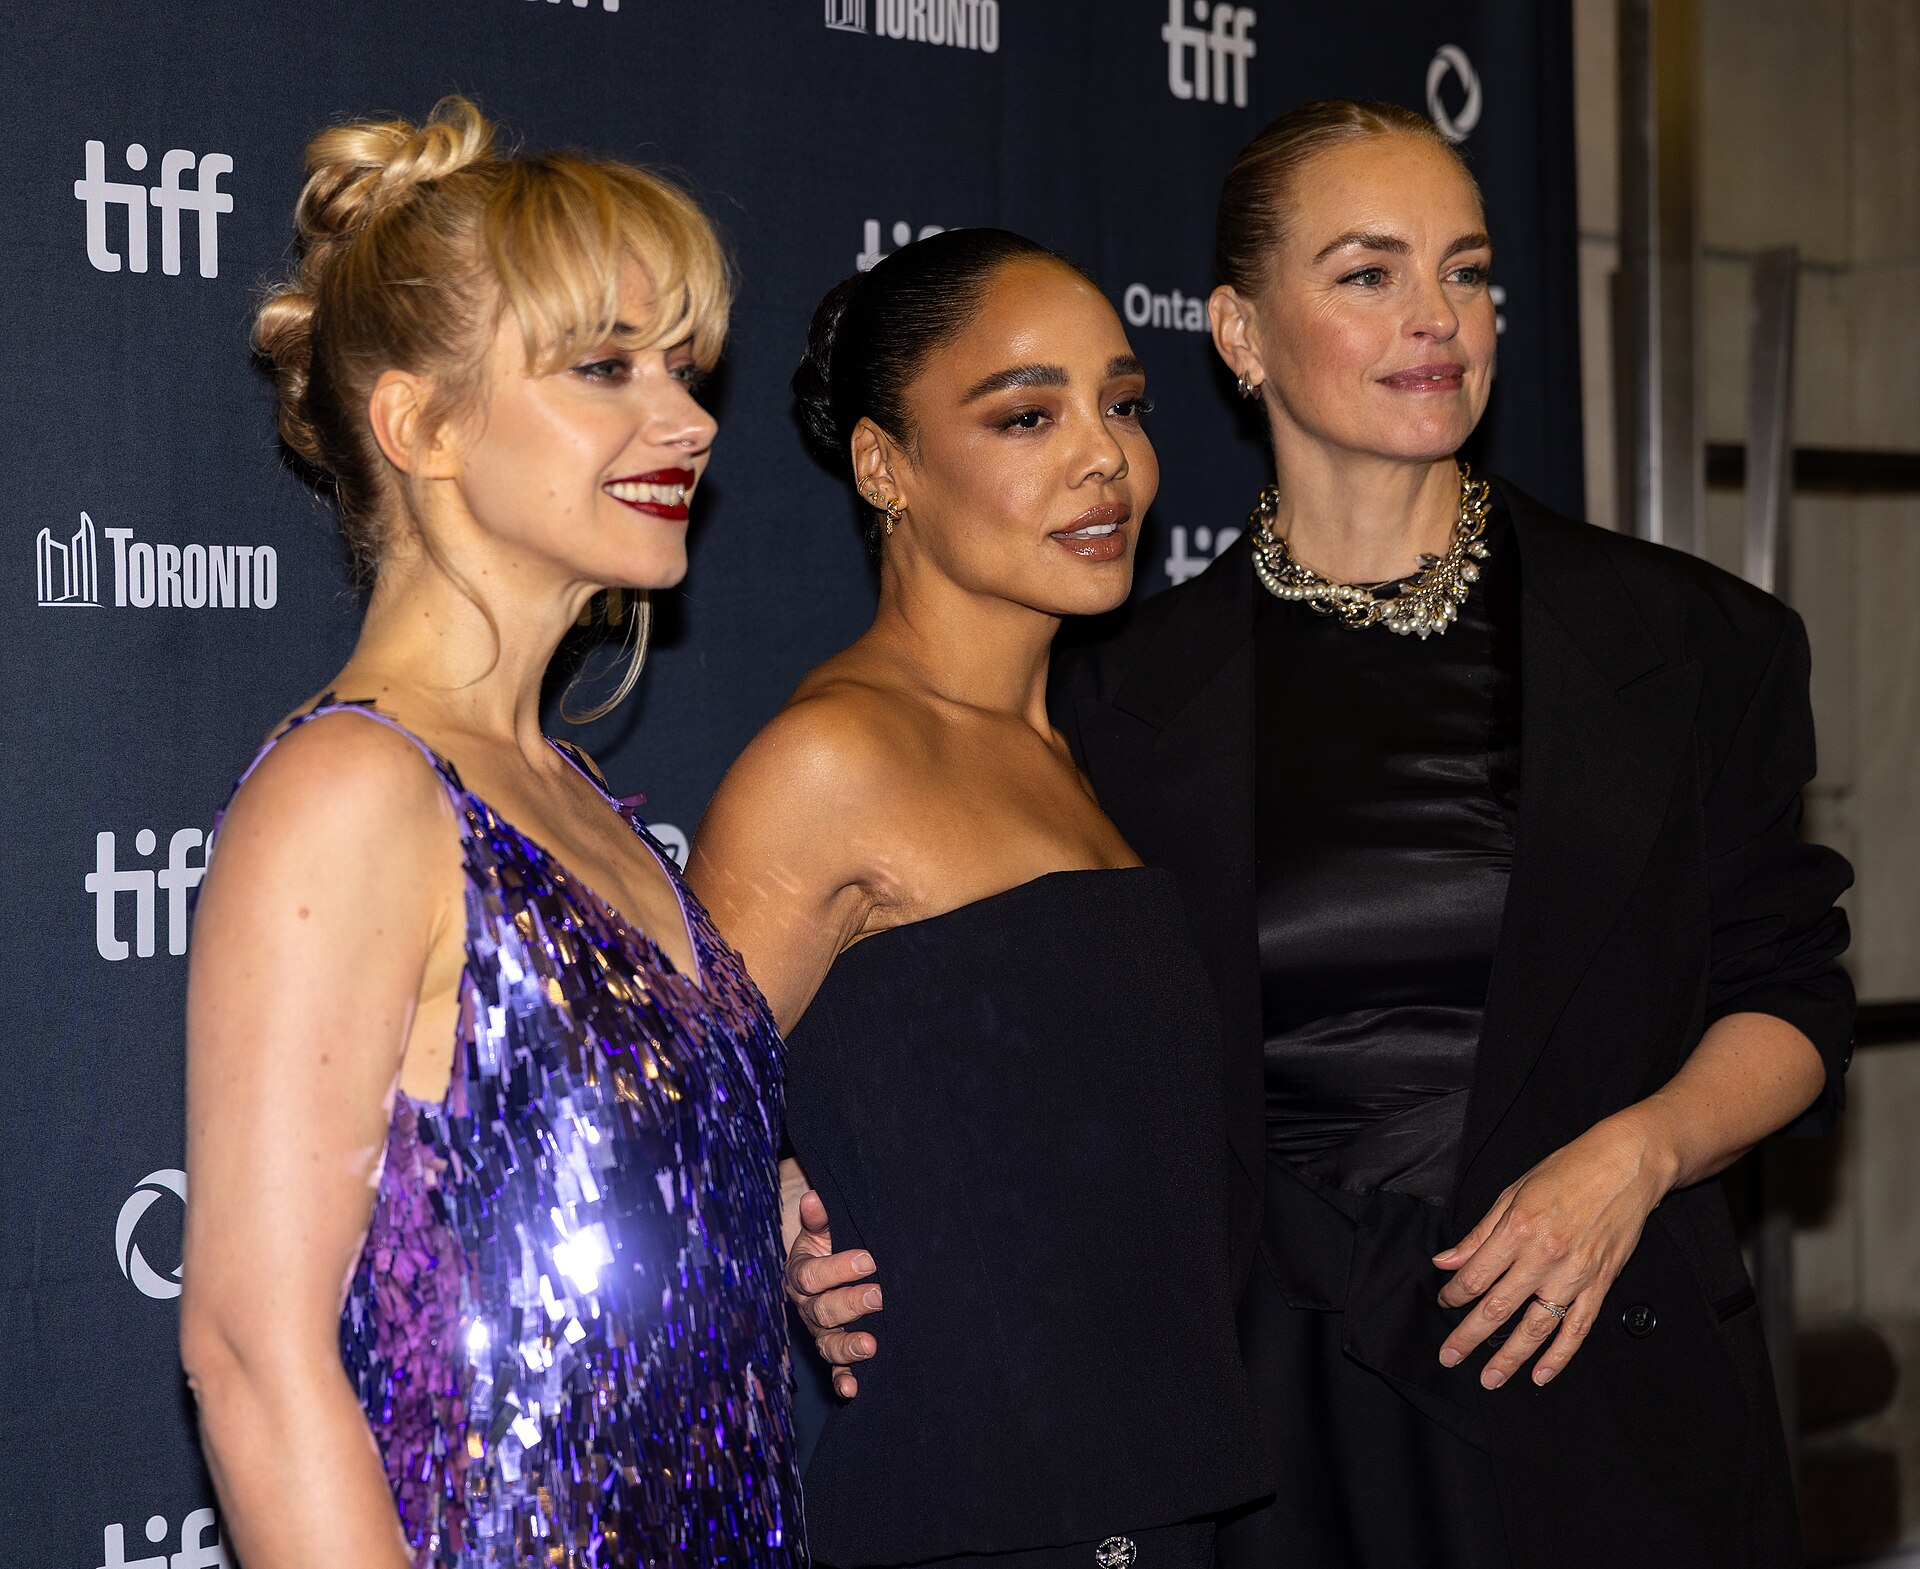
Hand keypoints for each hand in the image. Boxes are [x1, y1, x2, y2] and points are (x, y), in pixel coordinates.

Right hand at [785, 1188, 880, 1398]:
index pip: (811, 1275)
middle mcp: (807, 1306)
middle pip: (822, 1310)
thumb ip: (819, 1217)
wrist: (824, 1264)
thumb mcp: (821, 1228)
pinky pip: (835, 1369)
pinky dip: (842, 1380)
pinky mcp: (834, 1349)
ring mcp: (820, 1331)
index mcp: (800, 1274)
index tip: (868, 1259)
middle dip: (851, 1304)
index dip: (837, 1268)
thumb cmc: (828, 1242)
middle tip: (879, 1295)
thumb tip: (812, 1199)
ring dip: (848, 1346)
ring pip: (828, 1343)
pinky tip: (852, 1390)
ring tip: (870, 1345)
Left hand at [1434, 1108, 1678, 1389]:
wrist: (1625, 1166)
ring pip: (1536, 1326)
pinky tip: (1541, 1374)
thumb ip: (1480, 1233)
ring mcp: (1575, 1274)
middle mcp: (1544, 1256)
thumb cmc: (1566, 1172)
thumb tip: (1446, 1261)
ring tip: (1490, 1379)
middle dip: (1469, 1336)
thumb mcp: (1513, 1192)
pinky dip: (1560, 1355)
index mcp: (1518, 1228)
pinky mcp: (1600, 1284)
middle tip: (1449, 1357)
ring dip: (1510, 1357)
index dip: (1455, 1294)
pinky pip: (1577, 1327)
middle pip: (1499, 1307)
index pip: (1477, 1274)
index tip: (1443, 1303)